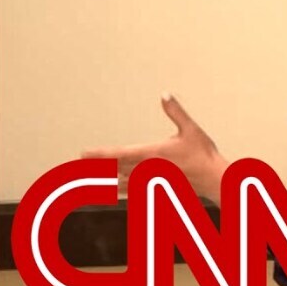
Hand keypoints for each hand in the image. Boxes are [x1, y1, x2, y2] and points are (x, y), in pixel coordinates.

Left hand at [81, 93, 228, 203]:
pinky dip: (117, 190)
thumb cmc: (203, 154)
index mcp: (152, 153)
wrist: (214, 179)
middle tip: (72, 166)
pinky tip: (110, 191)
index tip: (83, 153)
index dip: (99, 154)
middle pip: (113, 169)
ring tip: (84, 179)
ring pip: (119, 182)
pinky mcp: (156, 189)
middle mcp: (146, 169)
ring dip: (101, 180)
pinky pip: (131, 191)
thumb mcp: (191, 129)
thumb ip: (176, 112)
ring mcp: (150, 182)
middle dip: (92, 167)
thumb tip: (165, 94)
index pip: (119, 154)